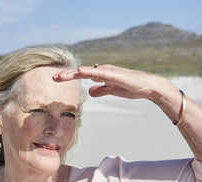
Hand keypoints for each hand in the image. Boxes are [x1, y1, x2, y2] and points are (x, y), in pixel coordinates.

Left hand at [53, 64, 176, 99]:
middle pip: (81, 72)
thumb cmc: (131, 87)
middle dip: (67, 75)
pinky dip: (88, 72)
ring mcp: (108, 71)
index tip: (57, 79)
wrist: (148, 87)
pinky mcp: (114, 74)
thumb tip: (89, 91)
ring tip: (60, 76)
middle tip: (53, 78)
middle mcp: (103, 70)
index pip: (82, 75)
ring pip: (86, 71)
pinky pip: (99, 73)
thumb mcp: (112, 90)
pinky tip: (80, 72)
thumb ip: (101, 90)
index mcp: (102, 74)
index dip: (70, 77)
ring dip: (73, 73)